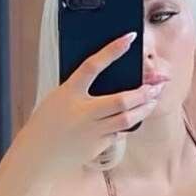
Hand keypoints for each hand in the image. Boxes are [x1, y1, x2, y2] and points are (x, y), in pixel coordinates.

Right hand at [22, 31, 164, 175]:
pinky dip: (126, 125)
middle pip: (122, 100)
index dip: (112, 50)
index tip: (129, 38)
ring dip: (144, 108)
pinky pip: (118, 133)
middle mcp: (82, 112)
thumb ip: (79, 90)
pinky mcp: (97, 146)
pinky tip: (133, 119)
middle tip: (158, 85)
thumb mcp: (57, 99)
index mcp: (68, 93)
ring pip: (127, 119)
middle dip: (144, 92)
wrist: (37, 157)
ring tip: (153, 100)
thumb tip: (106, 81)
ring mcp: (91, 131)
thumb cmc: (45, 125)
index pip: (93, 66)